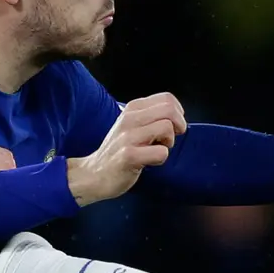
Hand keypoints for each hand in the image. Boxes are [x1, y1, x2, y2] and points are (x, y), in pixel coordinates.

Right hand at [67, 93, 187, 205]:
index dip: (178, 113)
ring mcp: (128, 136)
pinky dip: (161, 159)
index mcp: (132, 109)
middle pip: (169, 110)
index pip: (167, 98)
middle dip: (179, 125)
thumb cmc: (118, 151)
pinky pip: (161, 152)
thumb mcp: (131, 125)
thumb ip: (150, 116)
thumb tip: (177, 115)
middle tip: (170, 139)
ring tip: (156, 149)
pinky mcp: (129, 155)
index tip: (173, 126)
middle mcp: (129, 118)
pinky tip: (150, 162)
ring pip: (166, 128)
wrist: (94, 174)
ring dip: (169, 142)